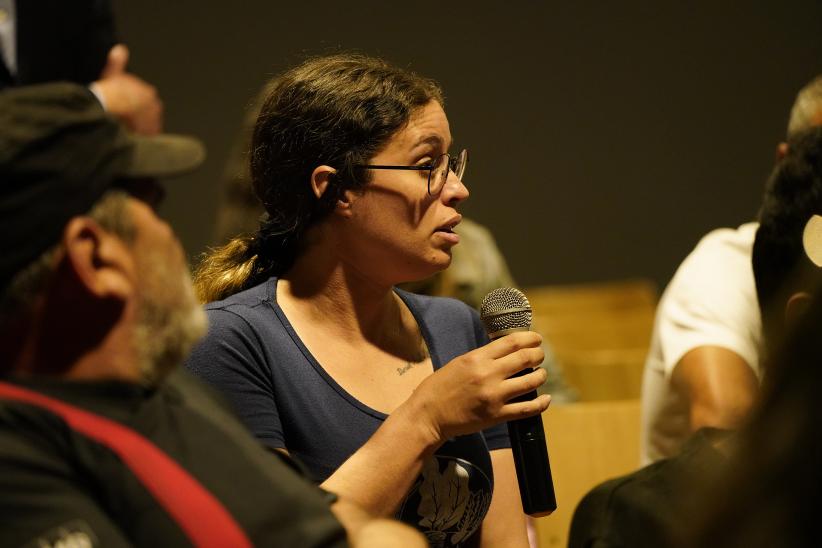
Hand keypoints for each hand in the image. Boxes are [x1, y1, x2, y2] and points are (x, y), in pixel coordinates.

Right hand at [92, 44, 162, 134]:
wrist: (112, 106)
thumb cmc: (109, 90)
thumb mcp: (111, 74)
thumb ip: (117, 63)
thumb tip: (121, 48)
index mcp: (148, 92)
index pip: (142, 100)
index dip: (131, 105)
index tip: (122, 109)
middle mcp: (155, 106)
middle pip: (146, 113)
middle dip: (137, 116)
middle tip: (122, 120)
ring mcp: (154, 120)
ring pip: (146, 125)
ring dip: (139, 128)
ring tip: (125, 130)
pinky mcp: (151, 134)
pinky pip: (147, 137)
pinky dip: (141, 138)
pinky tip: (131, 138)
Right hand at [408, 331, 549, 442]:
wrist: (428, 415)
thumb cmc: (440, 387)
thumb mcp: (459, 363)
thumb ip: (482, 357)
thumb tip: (506, 350)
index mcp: (477, 358)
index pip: (512, 342)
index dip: (530, 338)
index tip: (536, 339)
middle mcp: (488, 374)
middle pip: (525, 358)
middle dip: (538, 354)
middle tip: (540, 355)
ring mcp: (494, 396)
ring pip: (531, 381)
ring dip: (541, 375)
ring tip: (541, 374)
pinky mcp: (496, 415)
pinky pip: (527, 408)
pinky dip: (541, 403)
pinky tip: (546, 399)